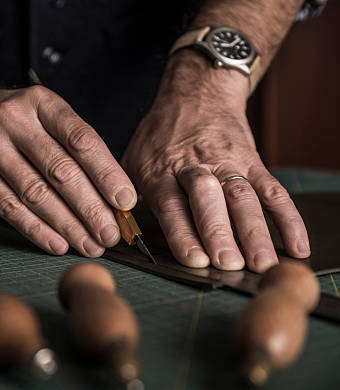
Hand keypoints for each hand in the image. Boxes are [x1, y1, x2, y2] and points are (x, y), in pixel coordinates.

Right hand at [0, 85, 136, 256]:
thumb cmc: (18, 121)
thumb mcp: (47, 117)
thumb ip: (76, 151)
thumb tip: (114, 198)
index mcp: (43, 103)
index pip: (81, 140)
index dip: (106, 173)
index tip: (125, 202)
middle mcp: (14, 119)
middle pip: (60, 170)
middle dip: (90, 208)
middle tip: (110, 234)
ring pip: (35, 193)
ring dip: (67, 225)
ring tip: (89, 244)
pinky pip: (8, 207)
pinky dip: (36, 229)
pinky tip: (58, 244)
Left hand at [121, 51, 309, 272]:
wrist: (196, 94)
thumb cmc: (159, 137)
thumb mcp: (132, 160)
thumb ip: (129, 197)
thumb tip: (125, 237)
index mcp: (160, 170)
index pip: (171, 204)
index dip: (182, 232)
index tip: (193, 259)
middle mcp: (195, 166)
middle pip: (208, 198)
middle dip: (218, 231)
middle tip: (227, 262)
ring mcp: (227, 163)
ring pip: (243, 197)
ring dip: (254, 231)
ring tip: (262, 263)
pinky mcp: (253, 162)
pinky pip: (273, 191)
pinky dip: (288, 219)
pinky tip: (296, 246)